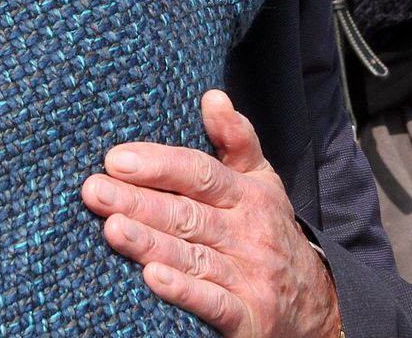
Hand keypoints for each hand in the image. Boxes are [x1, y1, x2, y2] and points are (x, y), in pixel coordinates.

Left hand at [81, 90, 341, 336]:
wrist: (318, 305)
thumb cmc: (269, 230)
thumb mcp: (261, 180)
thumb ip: (236, 138)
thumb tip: (212, 96)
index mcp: (247, 195)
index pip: (200, 173)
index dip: (158, 165)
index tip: (115, 159)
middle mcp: (248, 233)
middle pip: (187, 214)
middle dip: (137, 201)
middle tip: (94, 190)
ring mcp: (249, 276)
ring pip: (193, 256)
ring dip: (150, 243)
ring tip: (111, 229)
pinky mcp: (248, 317)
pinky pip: (213, 303)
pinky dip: (184, 291)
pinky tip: (152, 278)